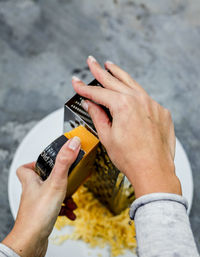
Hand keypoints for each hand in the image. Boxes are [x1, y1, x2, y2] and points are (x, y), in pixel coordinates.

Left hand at [2, 136, 80, 256]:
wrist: (31, 242)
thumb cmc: (38, 214)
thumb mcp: (55, 183)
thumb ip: (65, 162)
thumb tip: (73, 143)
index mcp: (31, 181)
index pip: (25, 168)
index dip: (35, 163)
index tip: (48, 161)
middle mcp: (32, 192)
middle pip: (42, 181)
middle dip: (58, 181)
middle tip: (68, 180)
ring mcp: (37, 205)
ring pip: (51, 196)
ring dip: (64, 197)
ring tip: (71, 200)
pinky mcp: (42, 216)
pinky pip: (55, 210)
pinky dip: (64, 210)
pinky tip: (70, 213)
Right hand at [72, 56, 181, 197]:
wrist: (154, 171)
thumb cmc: (131, 158)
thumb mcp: (107, 136)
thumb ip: (98, 116)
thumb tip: (90, 104)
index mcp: (123, 105)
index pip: (99, 92)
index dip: (85, 88)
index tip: (76, 83)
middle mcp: (140, 100)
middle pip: (115, 81)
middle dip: (100, 71)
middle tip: (91, 61)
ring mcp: (153, 105)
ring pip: (133, 85)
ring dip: (120, 75)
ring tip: (110, 66)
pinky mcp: (161, 112)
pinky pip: (146, 98)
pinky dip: (135, 93)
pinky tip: (129, 91)